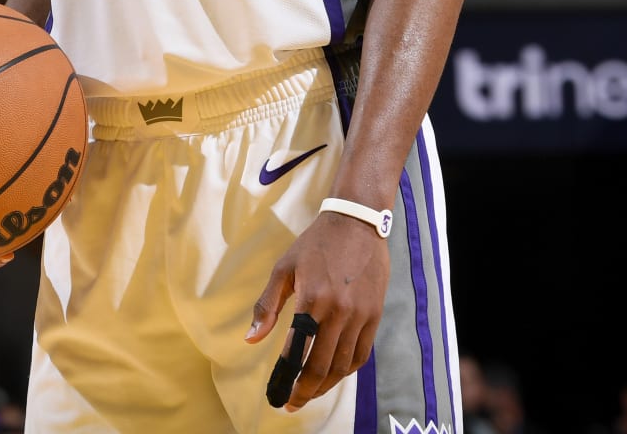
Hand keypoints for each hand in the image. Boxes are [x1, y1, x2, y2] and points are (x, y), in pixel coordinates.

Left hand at [245, 210, 388, 411]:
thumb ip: (267, 306)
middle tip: (292, 402)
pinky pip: (362, 353)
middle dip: (305, 390)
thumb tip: (251, 339)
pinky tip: (335, 375)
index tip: (277, 394)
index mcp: (311, 300)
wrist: (357, 223)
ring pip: (343, 365)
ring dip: (326, 385)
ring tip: (310, 393)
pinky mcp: (375, 315)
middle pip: (322, 366)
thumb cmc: (315, 245)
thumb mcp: (284, 269)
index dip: (287, 378)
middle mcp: (338, 312)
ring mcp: (360, 315)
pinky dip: (347, 370)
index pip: (297, 351)